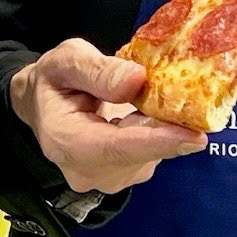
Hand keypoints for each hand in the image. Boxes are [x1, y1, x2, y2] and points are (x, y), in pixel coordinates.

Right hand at [9, 38, 206, 193]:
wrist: (41, 103)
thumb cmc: (53, 79)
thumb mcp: (66, 59)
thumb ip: (97, 69)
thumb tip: (137, 79)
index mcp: (65, 141)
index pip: (116, 147)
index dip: (157, 142)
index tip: (194, 137)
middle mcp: (85, 170)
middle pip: (139, 153)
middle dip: (169, 127)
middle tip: (193, 100)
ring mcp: (105, 177)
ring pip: (149, 155)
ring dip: (163, 127)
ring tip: (159, 96)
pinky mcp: (122, 175)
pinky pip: (150, 154)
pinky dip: (159, 132)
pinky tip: (152, 110)